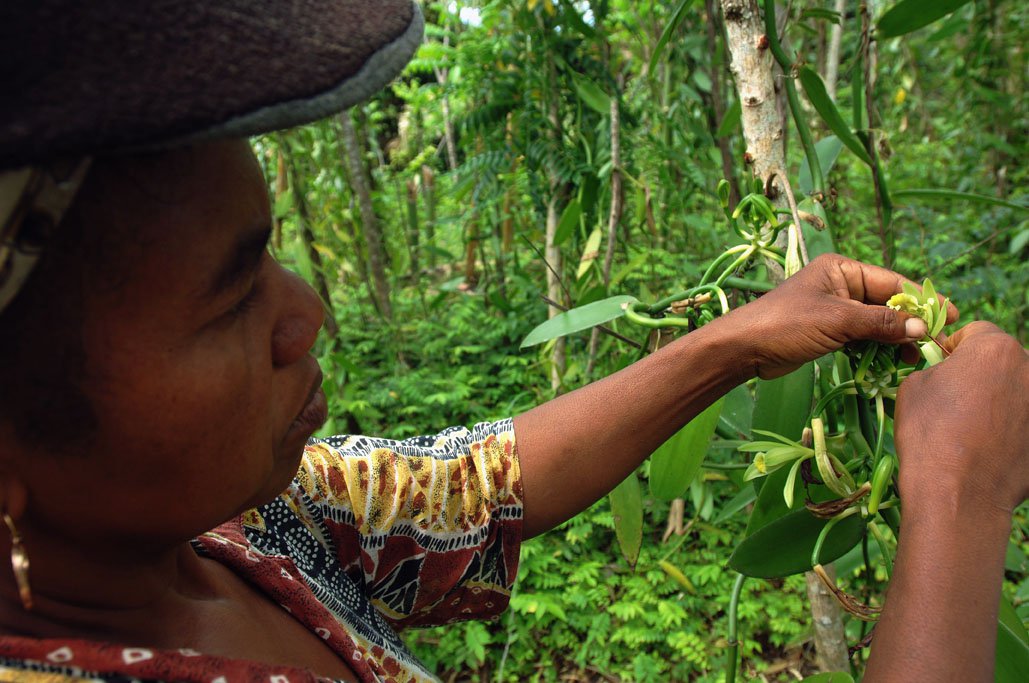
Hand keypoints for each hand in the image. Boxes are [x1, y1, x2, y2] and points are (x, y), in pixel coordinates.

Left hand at [718, 253, 956, 378]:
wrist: (744, 348)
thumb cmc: (786, 324)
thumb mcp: (837, 321)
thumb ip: (880, 324)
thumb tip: (920, 328)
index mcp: (842, 270)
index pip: (892, 283)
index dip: (921, 301)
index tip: (949, 317)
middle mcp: (841, 285)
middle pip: (886, 304)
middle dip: (909, 324)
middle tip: (934, 345)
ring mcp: (835, 310)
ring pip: (875, 324)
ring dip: (894, 340)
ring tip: (913, 359)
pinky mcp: (828, 332)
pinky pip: (861, 338)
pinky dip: (876, 349)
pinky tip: (890, 363)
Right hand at [894, 321, 1028, 513]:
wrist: (959, 494)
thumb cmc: (929, 434)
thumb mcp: (914, 386)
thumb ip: (938, 366)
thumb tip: (951, 369)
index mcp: (995, 348)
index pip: (975, 332)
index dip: (955, 348)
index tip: (942, 369)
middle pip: (1003, 359)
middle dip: (983, 373)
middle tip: (958, 402)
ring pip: (1017, 389)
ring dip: (1001, 398)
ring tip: (977, 428)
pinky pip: (1024, 420)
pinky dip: (1013, 427)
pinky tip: (992, 447)